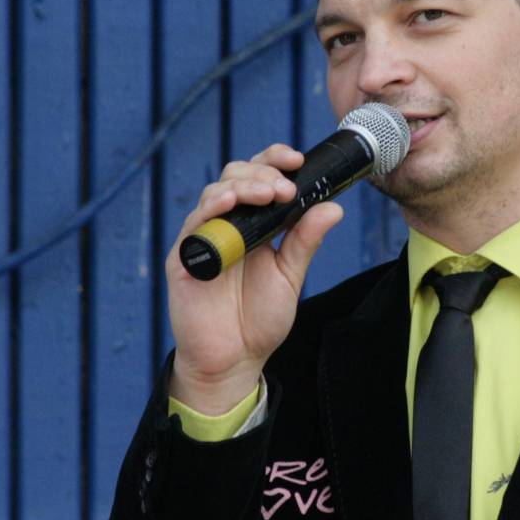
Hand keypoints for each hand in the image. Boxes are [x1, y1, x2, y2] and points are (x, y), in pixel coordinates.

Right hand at [165, 144, 344, 415]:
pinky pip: (195, 222)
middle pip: (237, 175)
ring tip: (268, 194)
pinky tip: (231, 204)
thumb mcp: (290, 275)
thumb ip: (306, 240)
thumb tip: (333, 206)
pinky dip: (213, 208)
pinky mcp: (186, 256)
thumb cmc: (259, 320)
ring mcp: (205, 237)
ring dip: (243, 185)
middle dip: (263, 172)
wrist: (234, 360)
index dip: (275, 161)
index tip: (298, 160)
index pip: (261, 177)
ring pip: (216, 191)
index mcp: (255, 224)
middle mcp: (228, 224)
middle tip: (285, 187)